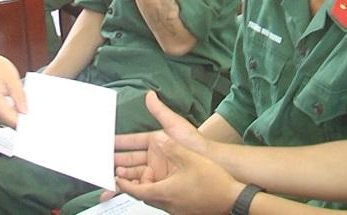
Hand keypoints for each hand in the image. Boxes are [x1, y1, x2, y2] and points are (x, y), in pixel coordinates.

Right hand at [0, 51, 26, 127]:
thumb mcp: (11, 76)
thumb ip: (19, 96)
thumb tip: (25, 111)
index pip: (9, 120)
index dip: (23, 124)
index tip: (34, 122)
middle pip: (7, 122)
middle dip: (21, 118)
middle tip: (31, 109)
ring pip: (4, 121)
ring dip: (14, 115)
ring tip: (20, 102)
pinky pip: (0, 117)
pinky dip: (8, 112)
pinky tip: (13, 103)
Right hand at [113, 92, 209, 182]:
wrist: (209, 163)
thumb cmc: (193, 143)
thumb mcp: (174, 125)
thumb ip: (160, 111)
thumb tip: (150, 94)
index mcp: (155, 141)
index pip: (131, 141)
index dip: (118, 142)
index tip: (104, 142)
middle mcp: (153, 156)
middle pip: (127, 159)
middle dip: (112, 161)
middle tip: (99, 162)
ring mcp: (155, 170)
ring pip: (130, 174)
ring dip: (117, 177)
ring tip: (104, 179)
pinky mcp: (158, 184)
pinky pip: (139, 187)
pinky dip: (127, 189)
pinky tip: (116, 190)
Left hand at [116, 134, 244, 214]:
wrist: (232, 199)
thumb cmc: (213, 181)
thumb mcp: (190, 158)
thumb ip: (171, 147)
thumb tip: (158, 138)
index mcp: (164, 192)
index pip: (136, 190)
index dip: (123, 184)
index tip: (115, 178)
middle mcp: (167, 203)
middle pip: (143, 195)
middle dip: (132, 184)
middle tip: (123, 175)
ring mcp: (175, 208)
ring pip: (154, 197)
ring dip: (146, 186)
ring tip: (143, 174)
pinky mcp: (183, 209)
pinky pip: (166, 200)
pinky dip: (159, 190)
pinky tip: (166, 180)